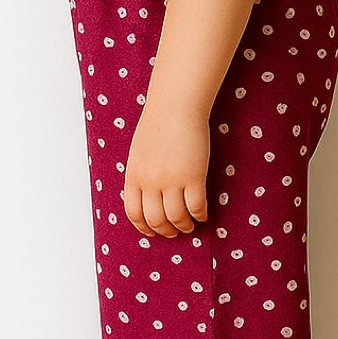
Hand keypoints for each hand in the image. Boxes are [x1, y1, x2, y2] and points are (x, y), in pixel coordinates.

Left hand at [123, 103, 209, 236]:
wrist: (176, 106)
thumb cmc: (158, 124)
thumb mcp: (138, 152)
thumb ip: (140, 174)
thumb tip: (147, 197)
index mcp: (134, 175)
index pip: (134, 213)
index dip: (144, 227)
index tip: (153, 232)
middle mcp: (150, 181)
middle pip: (156, 219)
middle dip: (166, 231)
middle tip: (175, 232)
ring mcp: (172, 180)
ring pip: (177, 217)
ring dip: (184, 226)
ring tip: (190, 225)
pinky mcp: (194, 176)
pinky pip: (197, 206)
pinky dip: (200, 215)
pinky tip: (203, 215)